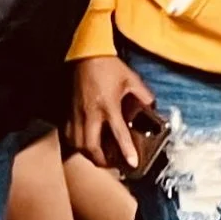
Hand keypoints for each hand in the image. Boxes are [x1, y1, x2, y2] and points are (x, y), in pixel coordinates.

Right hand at [70, 55, 155, 169]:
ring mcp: (76, 113)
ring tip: (99, 157)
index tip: (132, 164)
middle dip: (101, 160)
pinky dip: (76, 143)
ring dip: (88, 154)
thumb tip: (152, 107)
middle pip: (90, 147)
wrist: (85, 54)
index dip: (126, 151)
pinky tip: (84, 144)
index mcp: (108, 106)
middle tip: (112, 165)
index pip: (118, 134)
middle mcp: (90, 113)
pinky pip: (69, 134)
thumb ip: (144, 95)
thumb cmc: (108, 66)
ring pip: (77, 143)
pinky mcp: (68, 110)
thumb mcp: (132, 79)